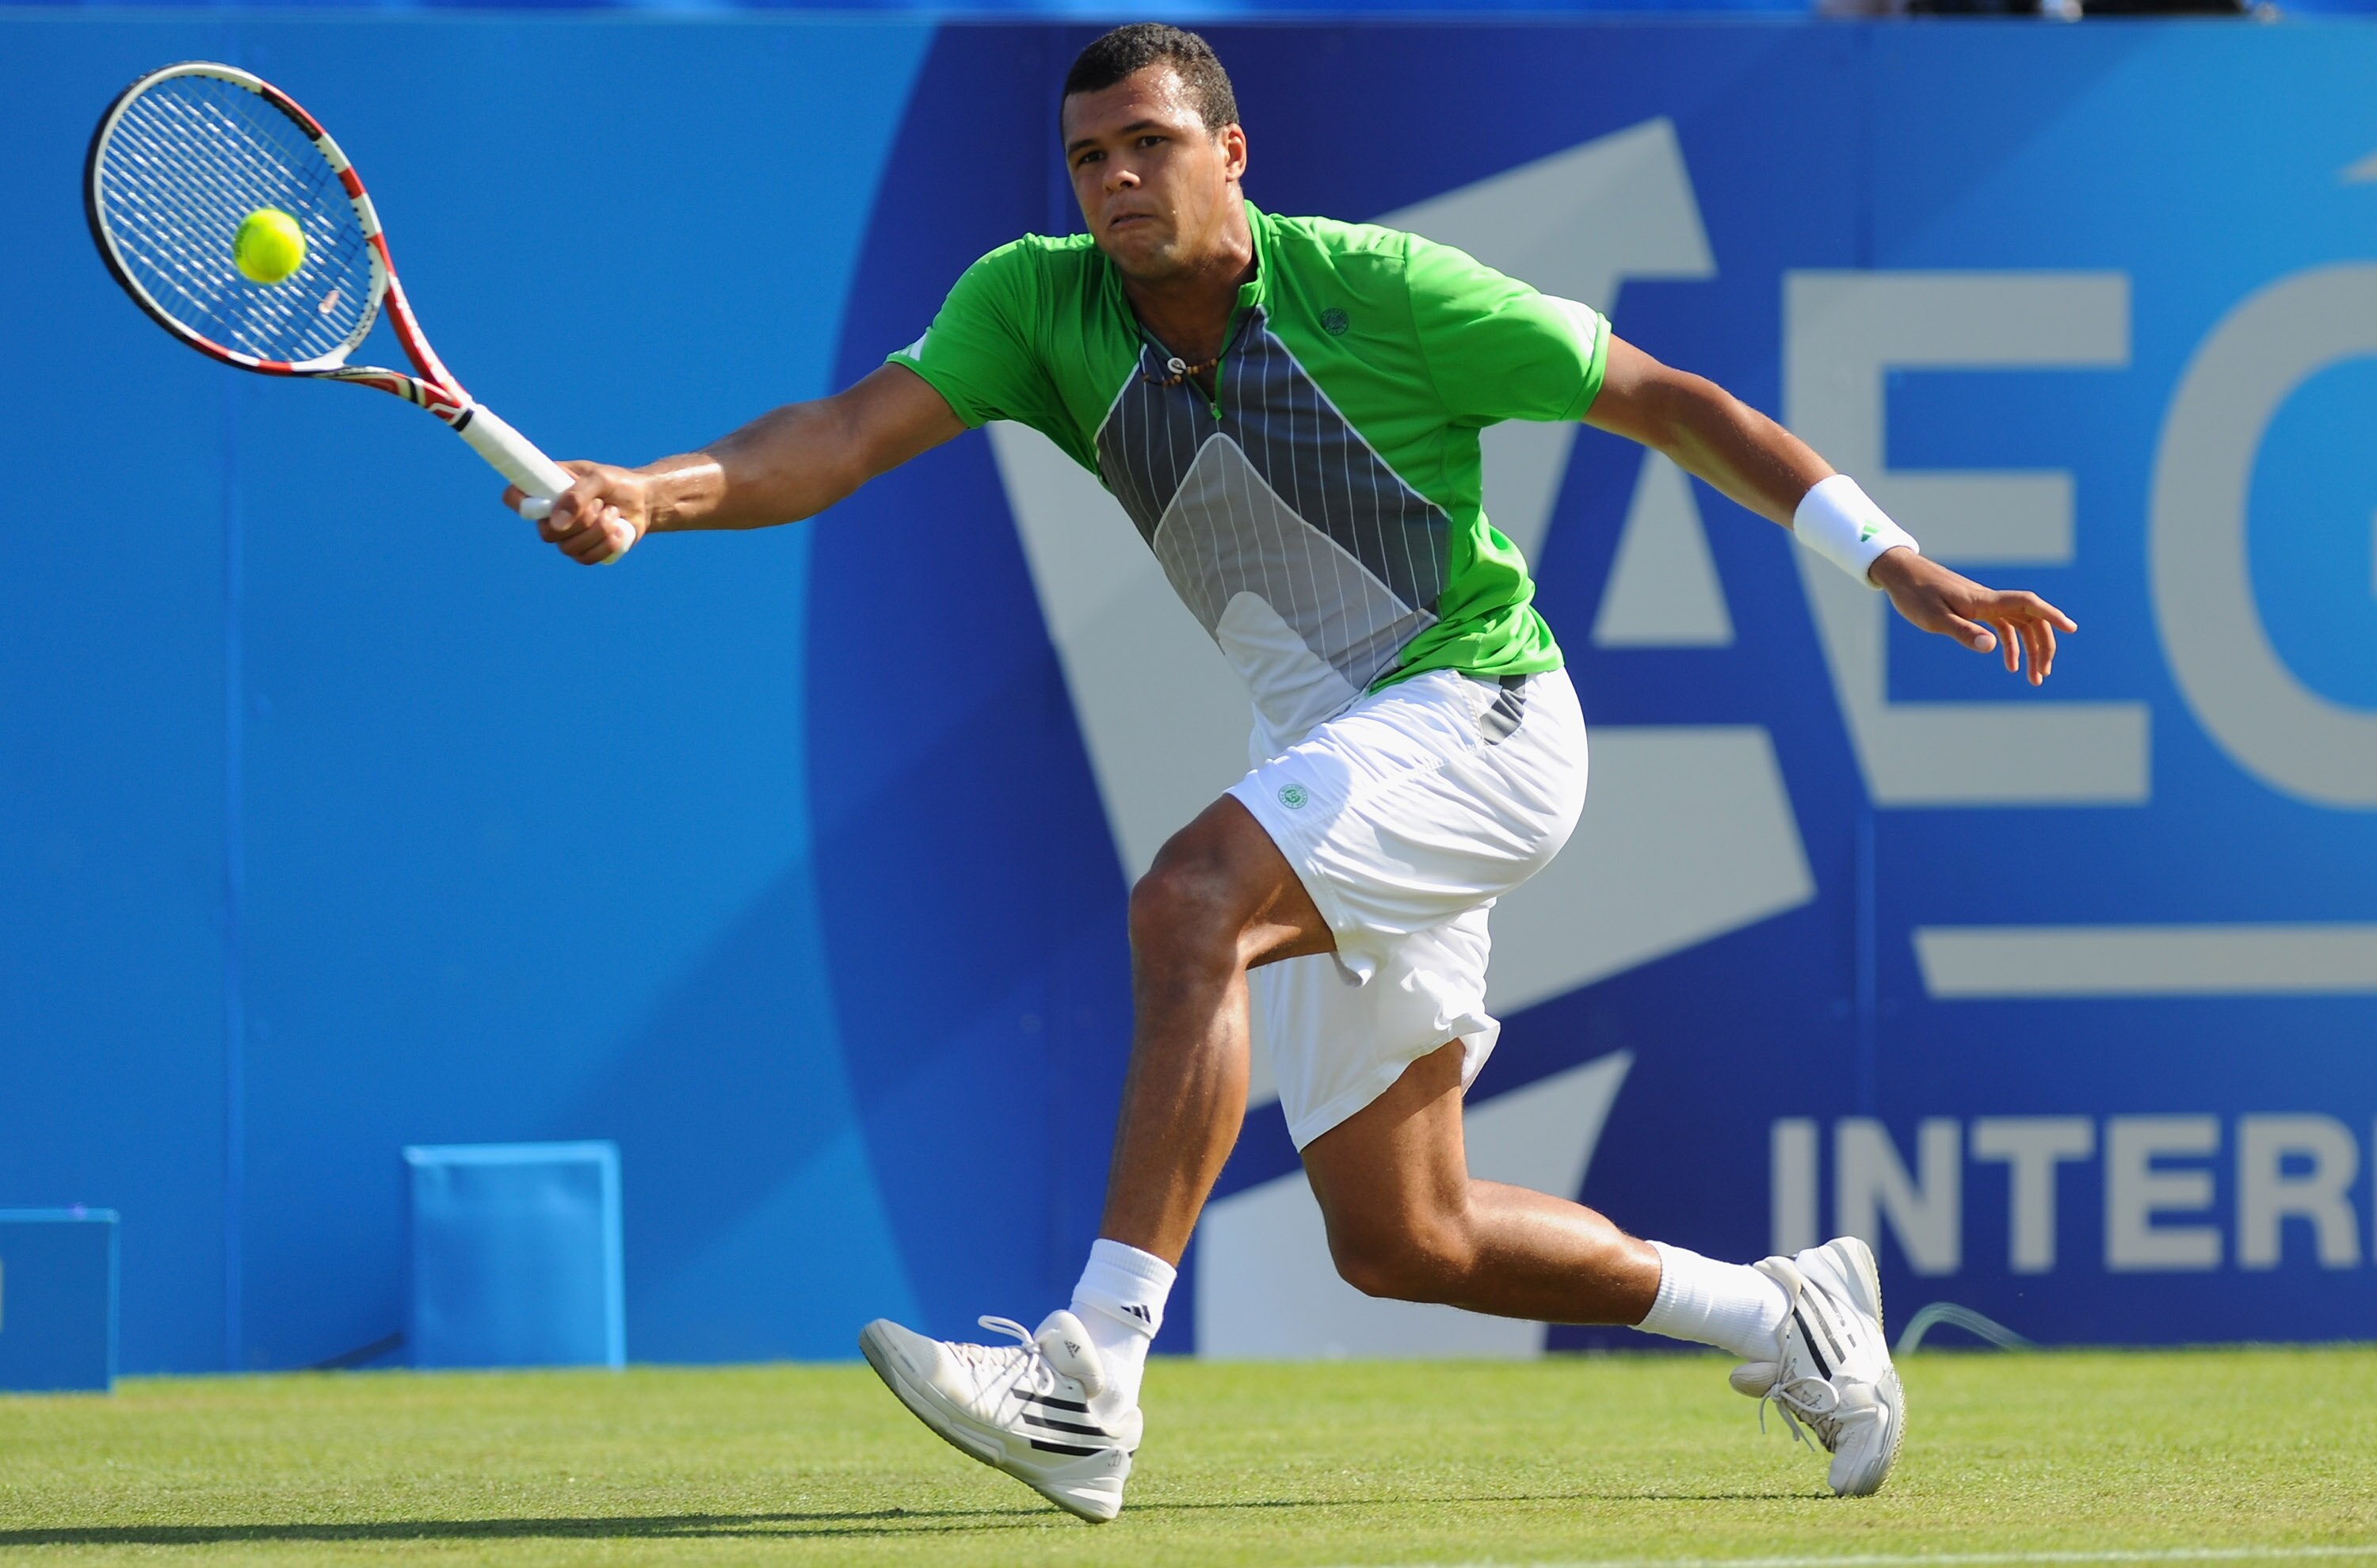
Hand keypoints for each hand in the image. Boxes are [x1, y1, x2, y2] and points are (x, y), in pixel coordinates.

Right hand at [501, 462, 649, 565]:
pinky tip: (618, 530)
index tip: (543, 502)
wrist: (643, 501)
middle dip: (579, 520)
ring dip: (597, 530)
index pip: (514, 497)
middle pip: (545, 532)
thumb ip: (578, 494)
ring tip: (613, 512)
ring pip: (568, 548)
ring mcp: (566, 536)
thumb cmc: (616, 483)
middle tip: (599, 503)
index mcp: (546, 488)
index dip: (518, 501)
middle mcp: (551, 514)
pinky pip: (586, 559)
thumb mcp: (600, 478)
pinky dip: (605, 545)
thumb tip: (557, 523)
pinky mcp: (583, 551)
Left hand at [1867, 547, 2076, 685]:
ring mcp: (1984, 605)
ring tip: (2033, 677)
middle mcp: (1990, 601)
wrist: (1900, 574)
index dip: (2051, 615)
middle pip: (2030, 620)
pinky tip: (2010, 665)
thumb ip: (1963, 632)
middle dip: (2043, 646)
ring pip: (2019, 625)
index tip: (2071, 629)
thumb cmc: (1914, 595)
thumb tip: (1991, 647)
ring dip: (2030, 650)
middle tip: (2042, 675)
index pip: (2028, 605)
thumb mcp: (1934, 618)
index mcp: (1985, 601)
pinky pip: (2003, 626)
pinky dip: (2010, 645)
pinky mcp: (1975, 609)